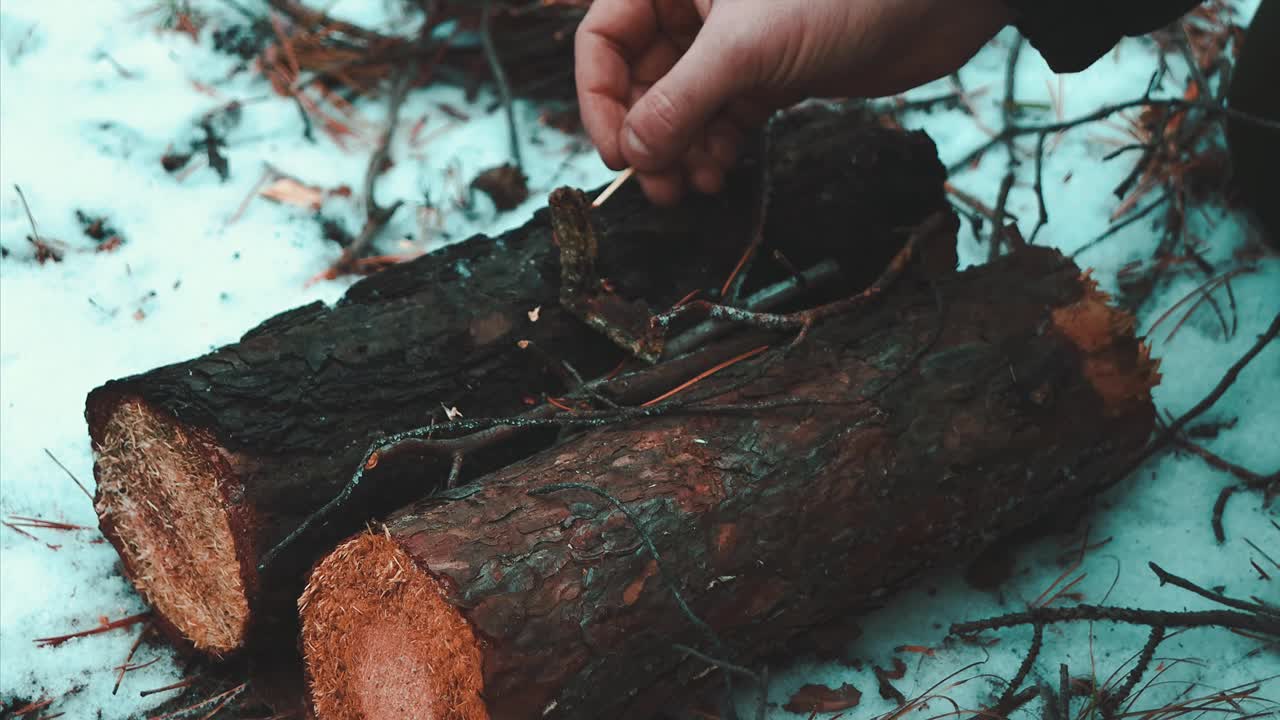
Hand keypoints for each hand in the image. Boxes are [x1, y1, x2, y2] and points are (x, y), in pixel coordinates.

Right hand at [576, 0, 1012, 204]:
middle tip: (657, 185)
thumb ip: (680, 102)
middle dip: (647, 134)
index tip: (617, 154)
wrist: (936, 0)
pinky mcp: (770, 72)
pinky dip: (716, 147)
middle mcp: (697, 7)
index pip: (605, 38)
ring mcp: (735, 42)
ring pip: (682, 104)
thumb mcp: (745, 48)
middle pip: (640, 78)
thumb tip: (633, 155)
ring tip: (692, 188)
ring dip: (680, 150)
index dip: (600, 98)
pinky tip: (721, 173)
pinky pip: (722, 115)